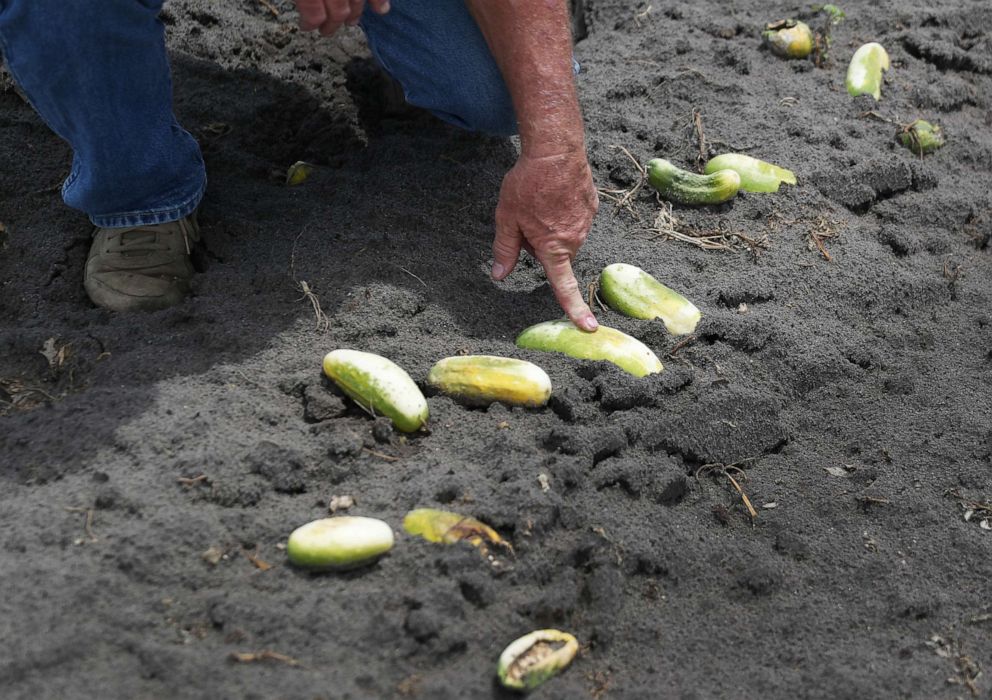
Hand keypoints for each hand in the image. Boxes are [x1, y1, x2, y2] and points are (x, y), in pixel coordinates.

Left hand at [294, 0, 389, 35]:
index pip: (314, 11)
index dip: (310, 22)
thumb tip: (277, 4)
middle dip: (332, 23)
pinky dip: (378, 0)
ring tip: (351, 22)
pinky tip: (380, 10)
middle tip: (326, 30)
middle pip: (338, 9)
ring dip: (355, 12)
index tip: (306, 26)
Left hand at [491, 150, 598, 331]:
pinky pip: (575, 219)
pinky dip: (564, 211)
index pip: (563, 286)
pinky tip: (555, 194)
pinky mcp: (592, 205)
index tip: (588, 327)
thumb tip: (500, 275)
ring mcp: (586, 222)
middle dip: (541, 243)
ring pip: (565, 236)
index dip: (574, 309)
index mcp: (553, 247)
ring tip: (541, 201)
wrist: (556, 149)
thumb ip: (505, 249)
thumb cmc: (528, 183)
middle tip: (526, 217)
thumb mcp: (507, 218)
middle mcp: (574, 239)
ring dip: (552, 227)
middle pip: (555, 254)